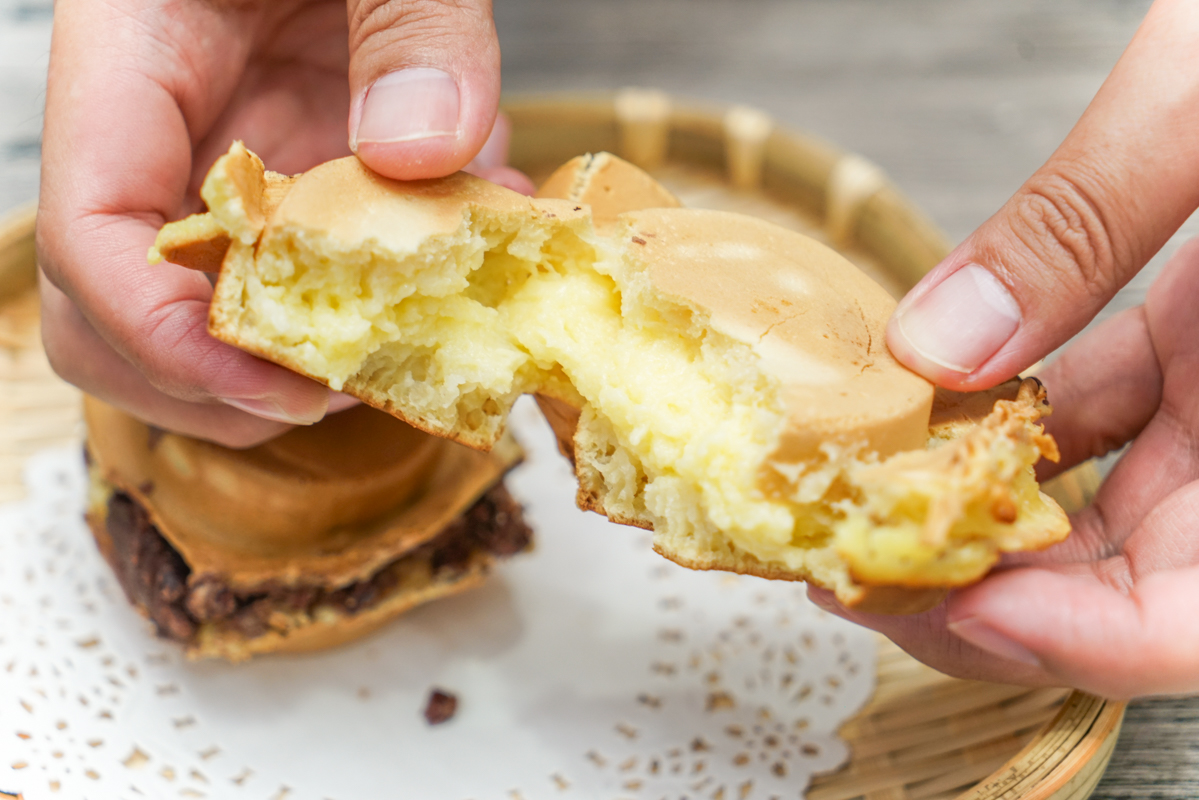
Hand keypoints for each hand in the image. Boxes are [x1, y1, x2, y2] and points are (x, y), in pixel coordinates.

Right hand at [37, 0, 532, 446]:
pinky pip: (298, 275)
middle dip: (206, 381)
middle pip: (109, 308)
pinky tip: (451, 270)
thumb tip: (423, 150)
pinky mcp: (290, 176)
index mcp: (136, 52)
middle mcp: (164, 128)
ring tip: (401, 343)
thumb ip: (414, 27)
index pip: (90, 224)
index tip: (272, 379)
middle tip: (335, 388)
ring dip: (290, 361)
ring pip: (197, 313)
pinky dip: (368, 303)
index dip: (161, 330)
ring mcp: (223, 161)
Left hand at [824, 0, 1198, 698]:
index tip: (926, 602)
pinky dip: (1012, 425)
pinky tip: (931, 399)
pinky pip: (1104, 420)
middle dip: (976, 593)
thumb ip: (1083, 226)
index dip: (1057, 643)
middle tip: (845, 557)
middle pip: (1124, 586)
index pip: (1188, 621)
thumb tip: (932, 345)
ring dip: (978, 513)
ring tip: (862, 491)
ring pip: (1102, 508)